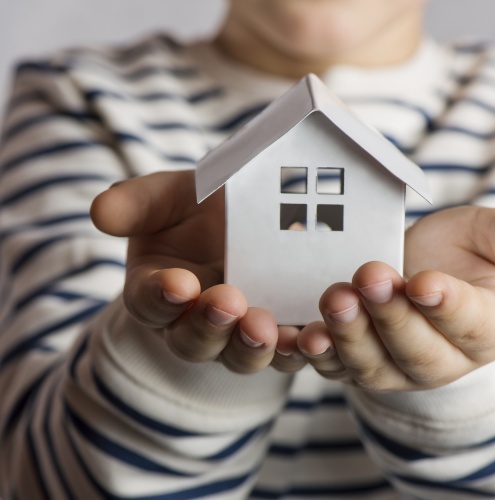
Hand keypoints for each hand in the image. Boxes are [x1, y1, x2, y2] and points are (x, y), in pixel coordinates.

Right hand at [91, 170, 305, 373]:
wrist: (248, 214)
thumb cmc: (199, 206)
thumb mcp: (169, 197)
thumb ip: (136, 204)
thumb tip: (99, 212)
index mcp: (158, 290)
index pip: (149, 301)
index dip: (161, 296)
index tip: (179, 283)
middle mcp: (193, 323)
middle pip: (193, 340)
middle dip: (208, 326)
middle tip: (227, 303)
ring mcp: (237, 335)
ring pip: (239, 356)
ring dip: (252, 346)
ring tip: (266, 328)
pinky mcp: (279, 335)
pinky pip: (286, 353)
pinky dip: (297, 351)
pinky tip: (311, 338)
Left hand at [297, 206, 494, 390]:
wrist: (421, 275)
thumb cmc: (463, 254)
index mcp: (482, 329)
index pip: (468, 323)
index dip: (448, 306)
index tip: (427, 284)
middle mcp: (438, 359)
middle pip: (414, 350)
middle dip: (390, 316)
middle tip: (369, 278)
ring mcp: (391, 365)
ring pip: (368, 364)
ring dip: (347, 335)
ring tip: (333, 301)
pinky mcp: (352, 361)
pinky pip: (330, 364)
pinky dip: (310, 354)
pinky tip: (294, 336)